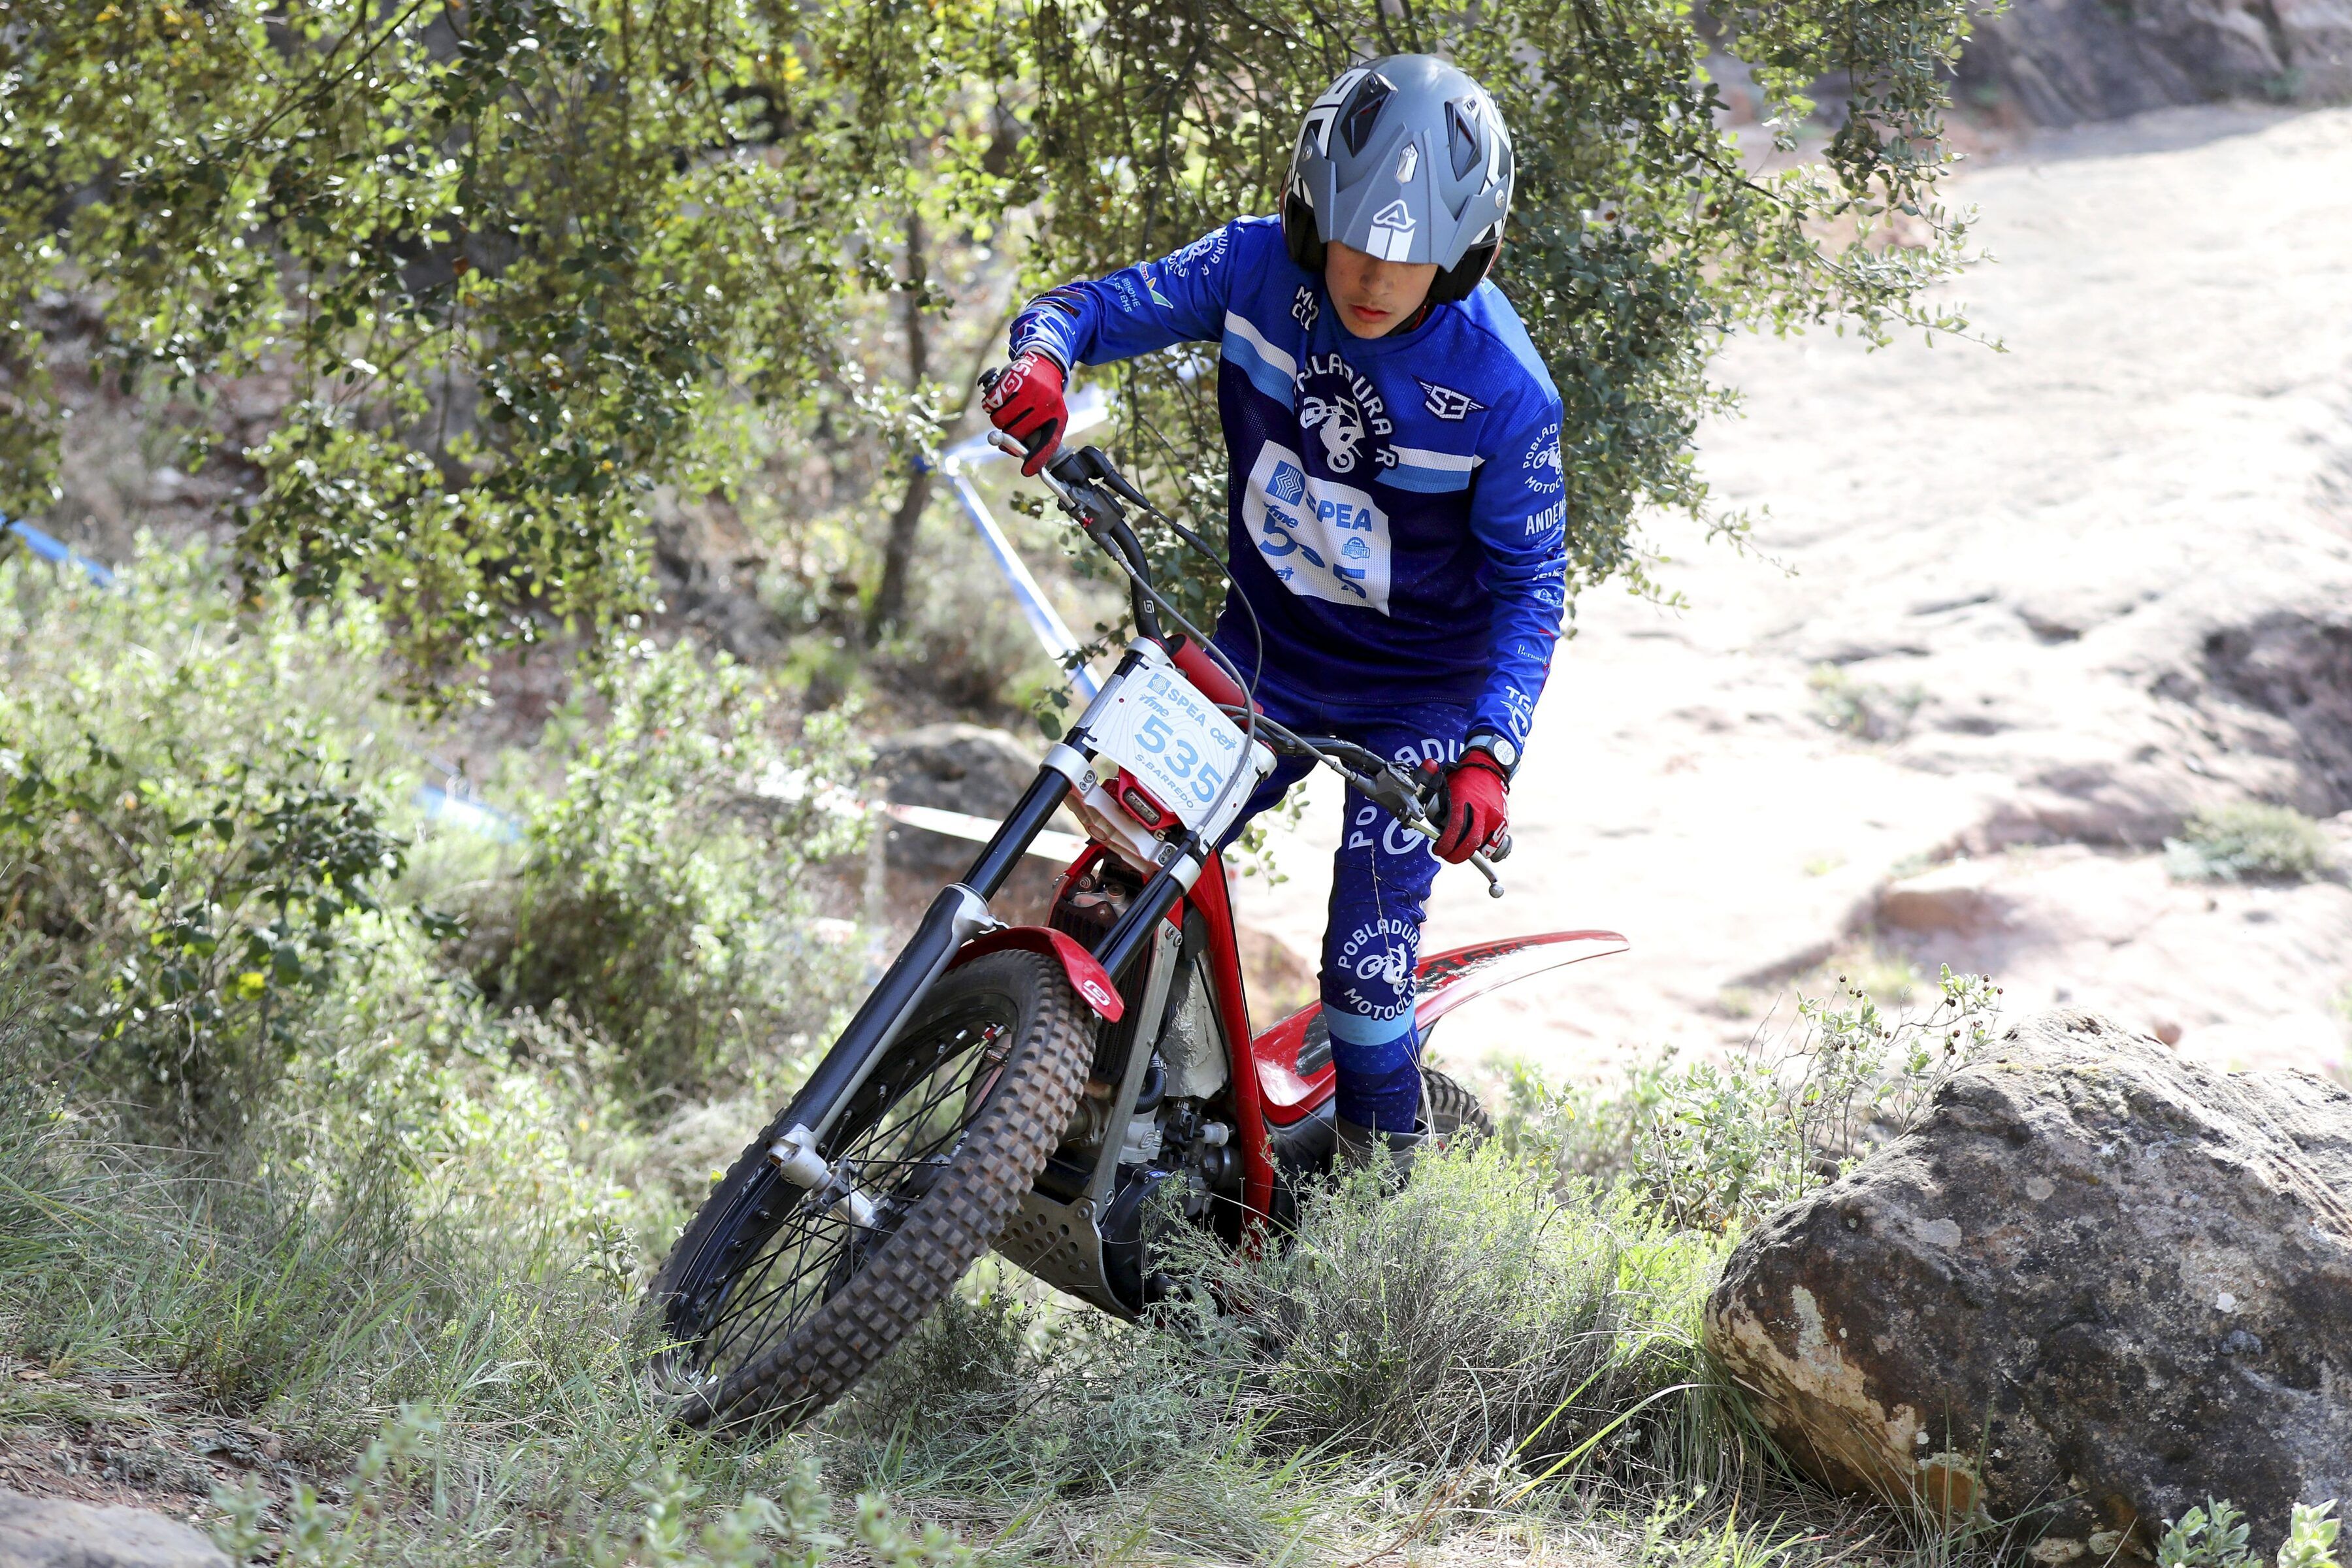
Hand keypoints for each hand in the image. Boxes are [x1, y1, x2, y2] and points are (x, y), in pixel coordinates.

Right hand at [980, 351, 1066, 476]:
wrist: (1045, 366)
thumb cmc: (1046, 400)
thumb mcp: (1050, 418)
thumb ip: (1037, 439)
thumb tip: (1021, 463)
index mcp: (1057, 415)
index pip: (1048, 442)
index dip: (1037, 458)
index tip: (1027, 471)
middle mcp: (1045, 402)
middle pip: (1015, 433)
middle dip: (1008, 434)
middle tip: (1010, 426)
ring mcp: (1029, 389)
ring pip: (1000, 419)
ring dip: (998, 420)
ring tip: (1006, 412)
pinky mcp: (1013, 377)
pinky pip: (991, 402)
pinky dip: (990, 405)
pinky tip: (999, 399)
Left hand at [1431, 749, 1508, 863]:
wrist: (1490, 767)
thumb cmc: (1463, 776)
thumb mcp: (1444, 783)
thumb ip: (1432, 800)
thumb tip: (1417, 814)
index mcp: (1465, 799)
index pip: (1455, 828)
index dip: (1446, 843)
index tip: (1439, 848)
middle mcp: (1483, 809)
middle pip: (1470, 842)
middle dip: (1457, 854)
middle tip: (1448, 854)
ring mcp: (1496, 817)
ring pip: (1483, 845)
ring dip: (1470, 850)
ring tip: (1460, 848)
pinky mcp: (1504, 822)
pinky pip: (1494, 843)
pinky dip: (1484, 847)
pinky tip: (1475, 844)